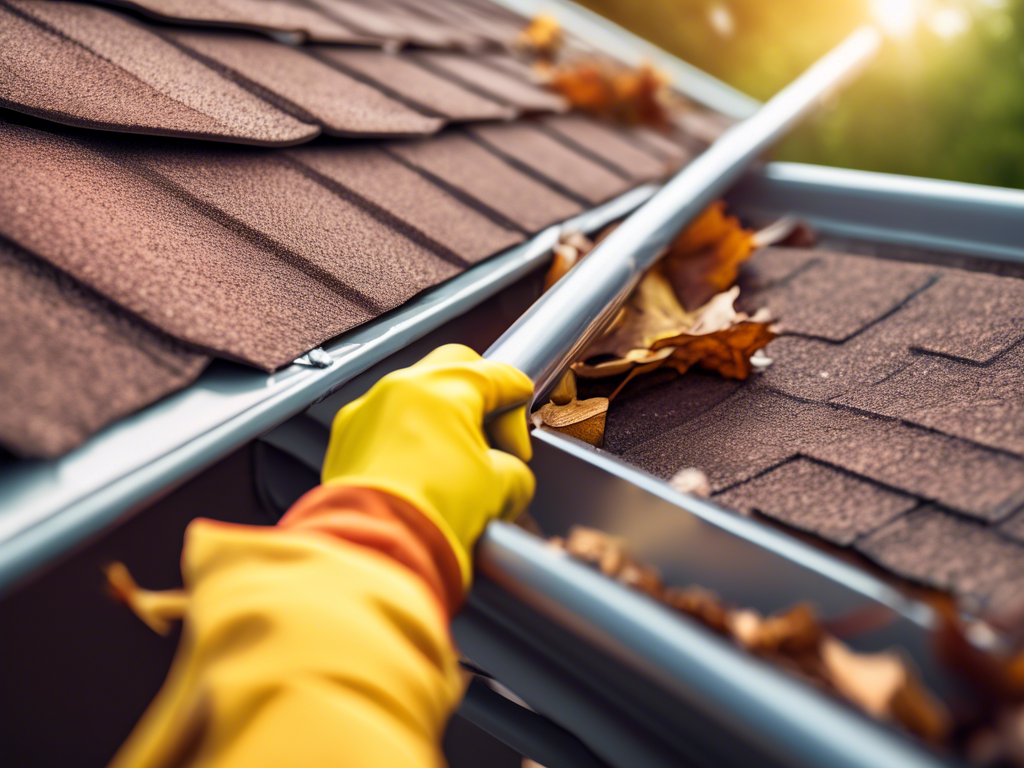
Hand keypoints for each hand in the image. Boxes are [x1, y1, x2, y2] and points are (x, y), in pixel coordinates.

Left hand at [321, 344, 534, 585]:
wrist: (378, 553)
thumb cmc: (433, 517)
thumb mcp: (502, 488)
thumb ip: (513, 467)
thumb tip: (506, 472)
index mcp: (444, 389)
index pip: (497, 376)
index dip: (518, 407)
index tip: (519, 437)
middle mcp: (399, 388)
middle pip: (453, 370)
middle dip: (478, 399)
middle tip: (491, 438)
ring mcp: (367, 411)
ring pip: (414, 395)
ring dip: (440, 420)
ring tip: (455, 463)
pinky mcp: (345, 439)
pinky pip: (384, 423)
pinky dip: (406, 439)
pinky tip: (420, 474)